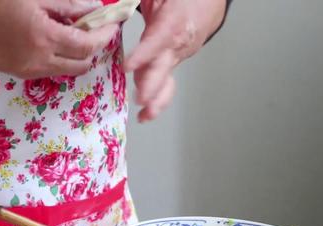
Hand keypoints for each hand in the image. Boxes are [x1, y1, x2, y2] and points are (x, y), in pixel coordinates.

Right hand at [0, 0, 118, 78]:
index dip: (105, 35)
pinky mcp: (23, 74)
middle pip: (83, 63)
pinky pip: (53, 70)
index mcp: (44, 37)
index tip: (113, 23)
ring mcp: (31, 70)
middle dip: (95, 47)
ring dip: (79, 54)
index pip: (88, 44)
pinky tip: (55, 40)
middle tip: (95, 27)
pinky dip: (62, 58)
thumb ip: (65, 4)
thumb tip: (92, 8)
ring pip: (69, 70)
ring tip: (74, 32)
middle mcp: (40, 60)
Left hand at [124, 0, 227, 120]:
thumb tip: (112, 6)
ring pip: (167, 78)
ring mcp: (178, 54)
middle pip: (164, 66)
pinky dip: (158, 97)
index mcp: (173, 21)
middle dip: (152, 86)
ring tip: (144, 117)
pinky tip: (147, 111)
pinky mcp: (176, 61)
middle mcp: (177, 42)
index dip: (143, 55)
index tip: (128, 67)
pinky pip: (166, 80)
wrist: (210, 0)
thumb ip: (132, 2)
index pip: (157, 40)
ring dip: (157, 100)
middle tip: (140, 100)